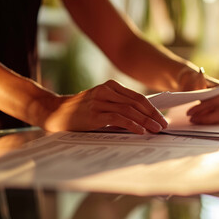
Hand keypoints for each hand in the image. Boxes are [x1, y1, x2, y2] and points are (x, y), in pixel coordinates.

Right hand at [42, 80, 167, 133]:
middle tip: (163, 125)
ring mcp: (100, 101)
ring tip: (156, 130)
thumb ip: (119, 108)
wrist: (54, 113)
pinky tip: (140, 131)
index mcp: (111, 86)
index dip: (152, 108)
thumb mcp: (102, 104)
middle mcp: (106, 91)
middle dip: (152, 115)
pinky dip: (132, 125)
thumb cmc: (81, 111)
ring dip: (146, 121)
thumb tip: (144, 120)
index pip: (137, 97)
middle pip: (136, 103)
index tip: (162, 118)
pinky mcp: (94, 114)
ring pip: (129, 110)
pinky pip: (118, 118)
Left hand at [178, 67, 218, 123]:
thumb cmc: (194, 82)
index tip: (189, 113)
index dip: (201, 109)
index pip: (215, 102)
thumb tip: (196, 81)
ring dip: (211, 120)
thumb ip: (197, 83)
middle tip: (191, 119)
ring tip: (196, 120)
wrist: (195, 81)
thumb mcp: (193, 82)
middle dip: (205, 117)